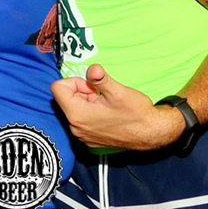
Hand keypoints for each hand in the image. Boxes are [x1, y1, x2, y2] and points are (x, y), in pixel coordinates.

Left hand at [51, 65, 183, 150]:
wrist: (150, 133)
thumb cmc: (135, 112)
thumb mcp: (118, 91)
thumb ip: (101, 79)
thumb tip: (92, 69)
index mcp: (77, 115)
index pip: (57, 88)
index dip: (75, 81)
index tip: (92, 85)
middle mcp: (75, 128)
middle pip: (65, 98)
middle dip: (82, 91)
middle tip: (101, 94)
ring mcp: (82, 136)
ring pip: (75, 108)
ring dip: (87, 101)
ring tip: (106, 104)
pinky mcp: (90, 139)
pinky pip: (81, 120)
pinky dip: (91, 112)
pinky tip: (107, 114)